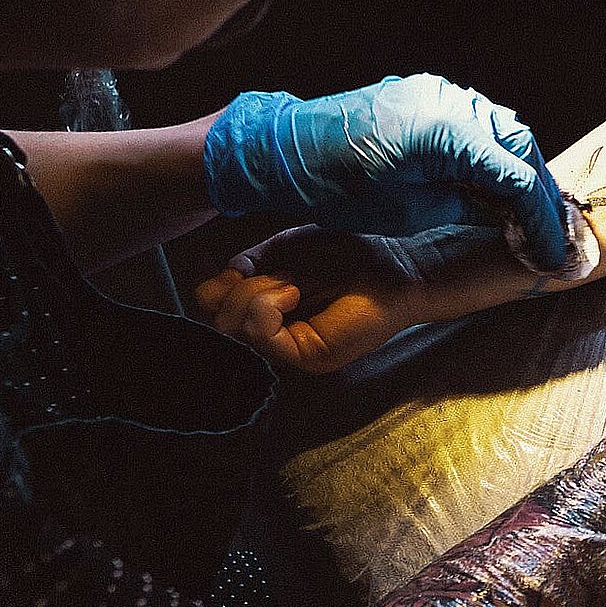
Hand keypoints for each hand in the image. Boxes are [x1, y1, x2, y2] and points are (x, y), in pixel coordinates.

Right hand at [193, 222, 500, 372]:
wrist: (393, 261)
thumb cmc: (346, 252)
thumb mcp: (283, 250)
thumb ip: (248, 265)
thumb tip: (216, 285)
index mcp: (266, 309)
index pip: (211, 305)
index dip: (220, 283)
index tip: (252, 265)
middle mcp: (274, 336)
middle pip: (216, 318)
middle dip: (239, 288)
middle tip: (280, 276)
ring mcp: (290, 350)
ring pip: (233, 327)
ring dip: (255, 294)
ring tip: (292, 284)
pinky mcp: (307, 356)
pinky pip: (259, 334)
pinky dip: (267, 306)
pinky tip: (294, 293)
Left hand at [203, 74, 567, 271]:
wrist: (288, 150)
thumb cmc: (339, 187)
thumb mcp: (409, 213)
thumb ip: (467, 207)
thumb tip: (506, 214)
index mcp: (447, 133)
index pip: (515, 177)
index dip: (541, 217)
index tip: (554, 250)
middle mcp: (450, 101)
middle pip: (518, 143)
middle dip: (537, 188)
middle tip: (547, 229)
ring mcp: (439, 91)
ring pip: (502, 128)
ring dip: (518, 166)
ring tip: (525, 208)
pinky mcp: (426, 92)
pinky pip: (475, 119)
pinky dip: (491, 149)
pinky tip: (492, 179)